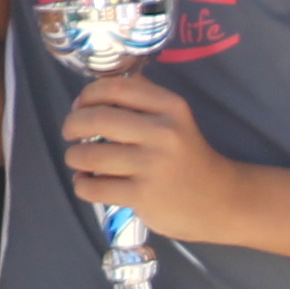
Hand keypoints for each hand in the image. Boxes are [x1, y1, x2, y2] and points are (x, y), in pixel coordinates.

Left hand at [57, 73, 244, 241]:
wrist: (219, 200)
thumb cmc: (187, 155)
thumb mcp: (175, 118)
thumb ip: (143, 99)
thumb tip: (97, 88)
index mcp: (171, 107)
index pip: (117, 88)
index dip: (88, 94)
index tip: (80, 105)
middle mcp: (163, 132)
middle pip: (97, 119)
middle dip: (72, 125)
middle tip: (70, 133)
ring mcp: (152, 166)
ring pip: (90, 156)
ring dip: (74, 157)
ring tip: (77, 160)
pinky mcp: (143, 196)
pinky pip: (94, 188)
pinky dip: (82, 185)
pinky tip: (87, 183)